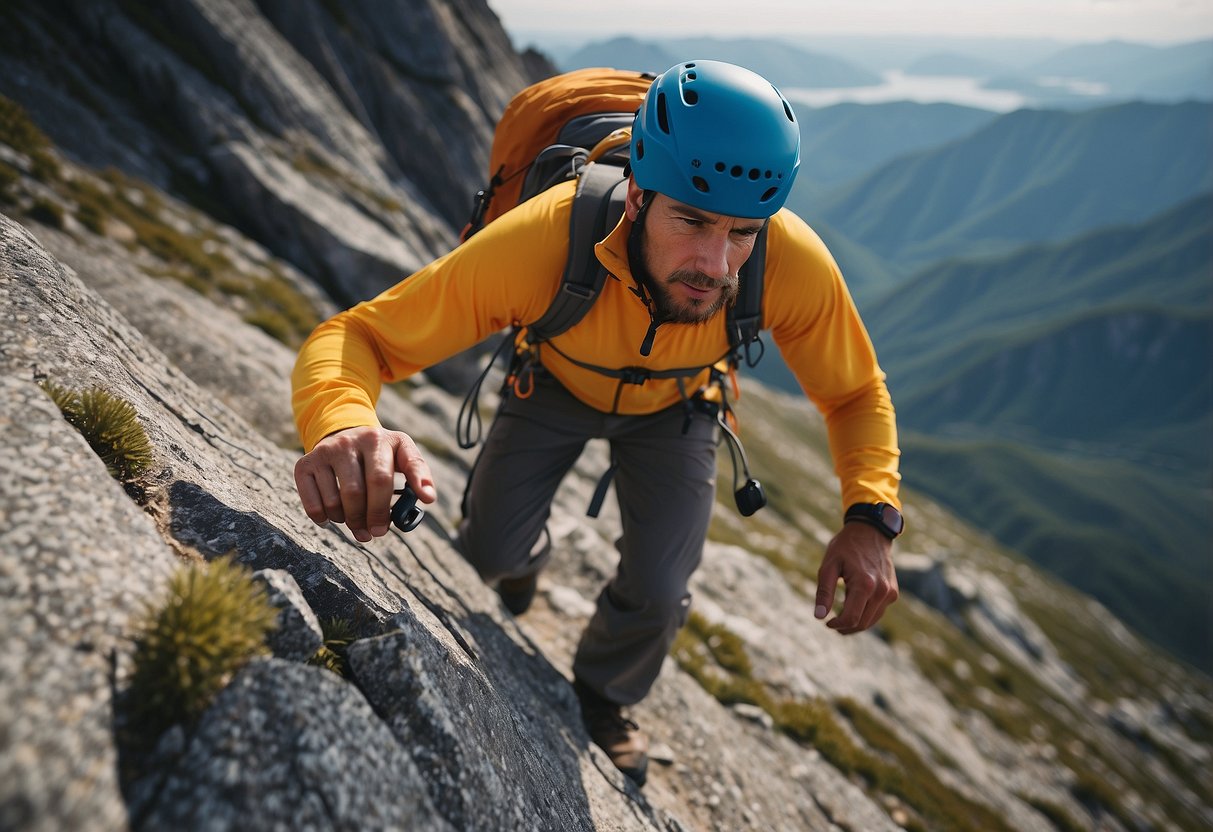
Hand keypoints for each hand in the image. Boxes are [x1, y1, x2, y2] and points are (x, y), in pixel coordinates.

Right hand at [293, 426, 435, 542]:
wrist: (344, 435)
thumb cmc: (380, 453)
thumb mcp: (402, 453)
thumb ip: (418, 473)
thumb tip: (429, 498)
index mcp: (378, 439)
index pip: (386, 475)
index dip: (393, 500)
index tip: (401, 518)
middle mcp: (349, 442)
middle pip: (360, 491)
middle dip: (370, 518)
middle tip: (375, 533)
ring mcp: (325, 452)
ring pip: (336, 501)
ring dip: (348, 521)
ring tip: (356, 522)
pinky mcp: (304, 464)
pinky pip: (313, 504)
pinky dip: (324, 519)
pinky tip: (334, 518)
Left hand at [814, 522, 898, 633]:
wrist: (871, 532)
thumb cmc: (846, 547)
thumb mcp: (829, 566)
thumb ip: (824, 592)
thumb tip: (819, 616)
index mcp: (865, 585)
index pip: (851, 618)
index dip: (837, 625)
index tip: (826, 622)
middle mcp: (881, 591)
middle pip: (862, 623)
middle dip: (845, 627)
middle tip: (831, 623)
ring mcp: (890, 593)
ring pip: (871, 621)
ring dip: (856, 624)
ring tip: (840, 618)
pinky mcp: (893, 592)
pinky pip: (878, 612)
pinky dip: (865, 615)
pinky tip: (854, 609)